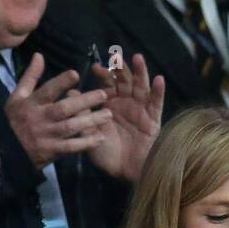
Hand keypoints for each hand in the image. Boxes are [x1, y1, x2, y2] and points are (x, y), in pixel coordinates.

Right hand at [5, 53, 111, 168]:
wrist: (8, 151)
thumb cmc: (15, 120)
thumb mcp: (17, 96)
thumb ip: (30, 76)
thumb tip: (39, 55)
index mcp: (32, 103)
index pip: (47, 91)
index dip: (61, 82)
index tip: (76, 74)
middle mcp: (40, 118)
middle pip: (64, 109)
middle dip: (84, 101)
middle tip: (103, 94)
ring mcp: (46, 136)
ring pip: (71, 127)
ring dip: (90, 120)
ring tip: (108, 114)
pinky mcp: (51, 151)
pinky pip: (71, 147)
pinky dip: (85, 143)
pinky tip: (100, 137)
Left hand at [85, 53, 164, 182]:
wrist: (125, 171)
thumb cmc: (107, 154)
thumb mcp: (91, 135)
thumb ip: (83, 115)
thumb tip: (69, 94)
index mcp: (111, 105)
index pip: (107, 85)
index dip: (103, 75)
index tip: (96, 68)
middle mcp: (126, 103)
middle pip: (124, 81)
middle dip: (120, 68)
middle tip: (116, 56)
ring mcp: (141, 109)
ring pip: (141, 86)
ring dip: (140, 72)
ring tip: (138, 58)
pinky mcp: (153, 118)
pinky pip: (157, 103)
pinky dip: (158, 91)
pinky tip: (159, 79)